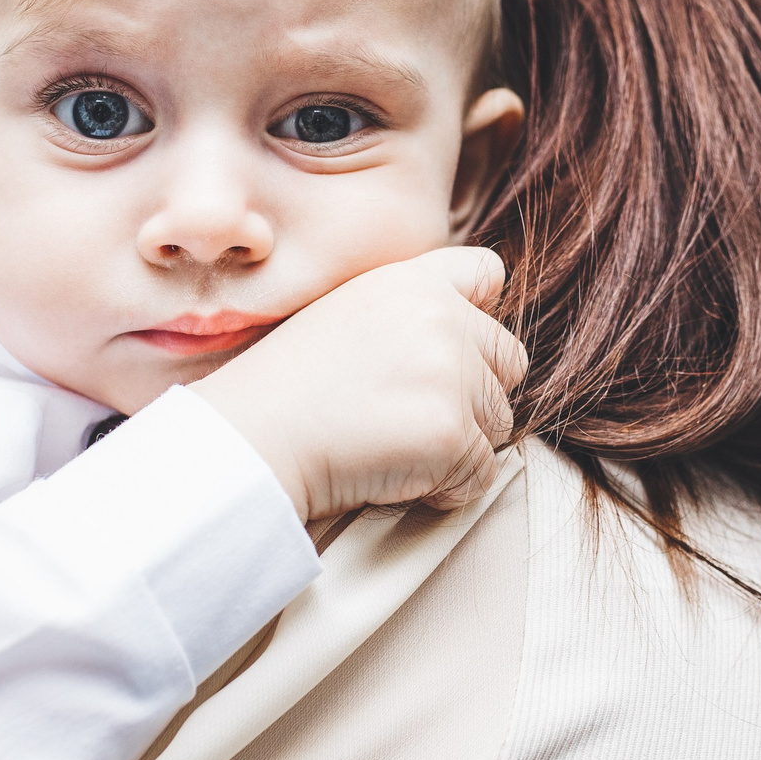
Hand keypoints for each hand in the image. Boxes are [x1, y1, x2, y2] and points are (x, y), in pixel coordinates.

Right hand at [189, 247, 526, 522]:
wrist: (253, 438)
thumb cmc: (287, 388)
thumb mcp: (346, 315)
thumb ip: (409, 313)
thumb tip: (466, 338)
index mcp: (413, 282)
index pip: (488, 272)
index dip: (481, 314)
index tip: (449, 351)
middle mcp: (443, 318)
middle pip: (508, 360)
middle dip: (475, 394)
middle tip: (410, 416)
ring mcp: (452, 375)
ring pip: (499, 421)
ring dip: (460, 443)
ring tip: (392, 445)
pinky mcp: (453, 433)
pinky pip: (481, 474)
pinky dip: (448, 487)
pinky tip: (394, 475)